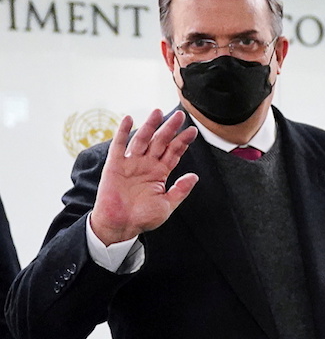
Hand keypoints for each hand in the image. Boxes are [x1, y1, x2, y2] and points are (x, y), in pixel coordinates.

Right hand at [89, 109, 198, 245]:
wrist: (120, 226)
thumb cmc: (143, 218)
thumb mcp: (167, 205)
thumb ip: (180, 190)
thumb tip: (195, 176)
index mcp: (160, 173)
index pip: (174, 152)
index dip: (182, 142)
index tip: (192, 131)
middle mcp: (146, 165)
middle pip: (160, 142)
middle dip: (170, 128)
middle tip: (180, 115)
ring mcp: (131, 163)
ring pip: (142, 140)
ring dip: (150, 126)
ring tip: (158, 112)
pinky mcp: (115, 165)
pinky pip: (119, 145)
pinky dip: (123, 132)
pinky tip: (128, 119)